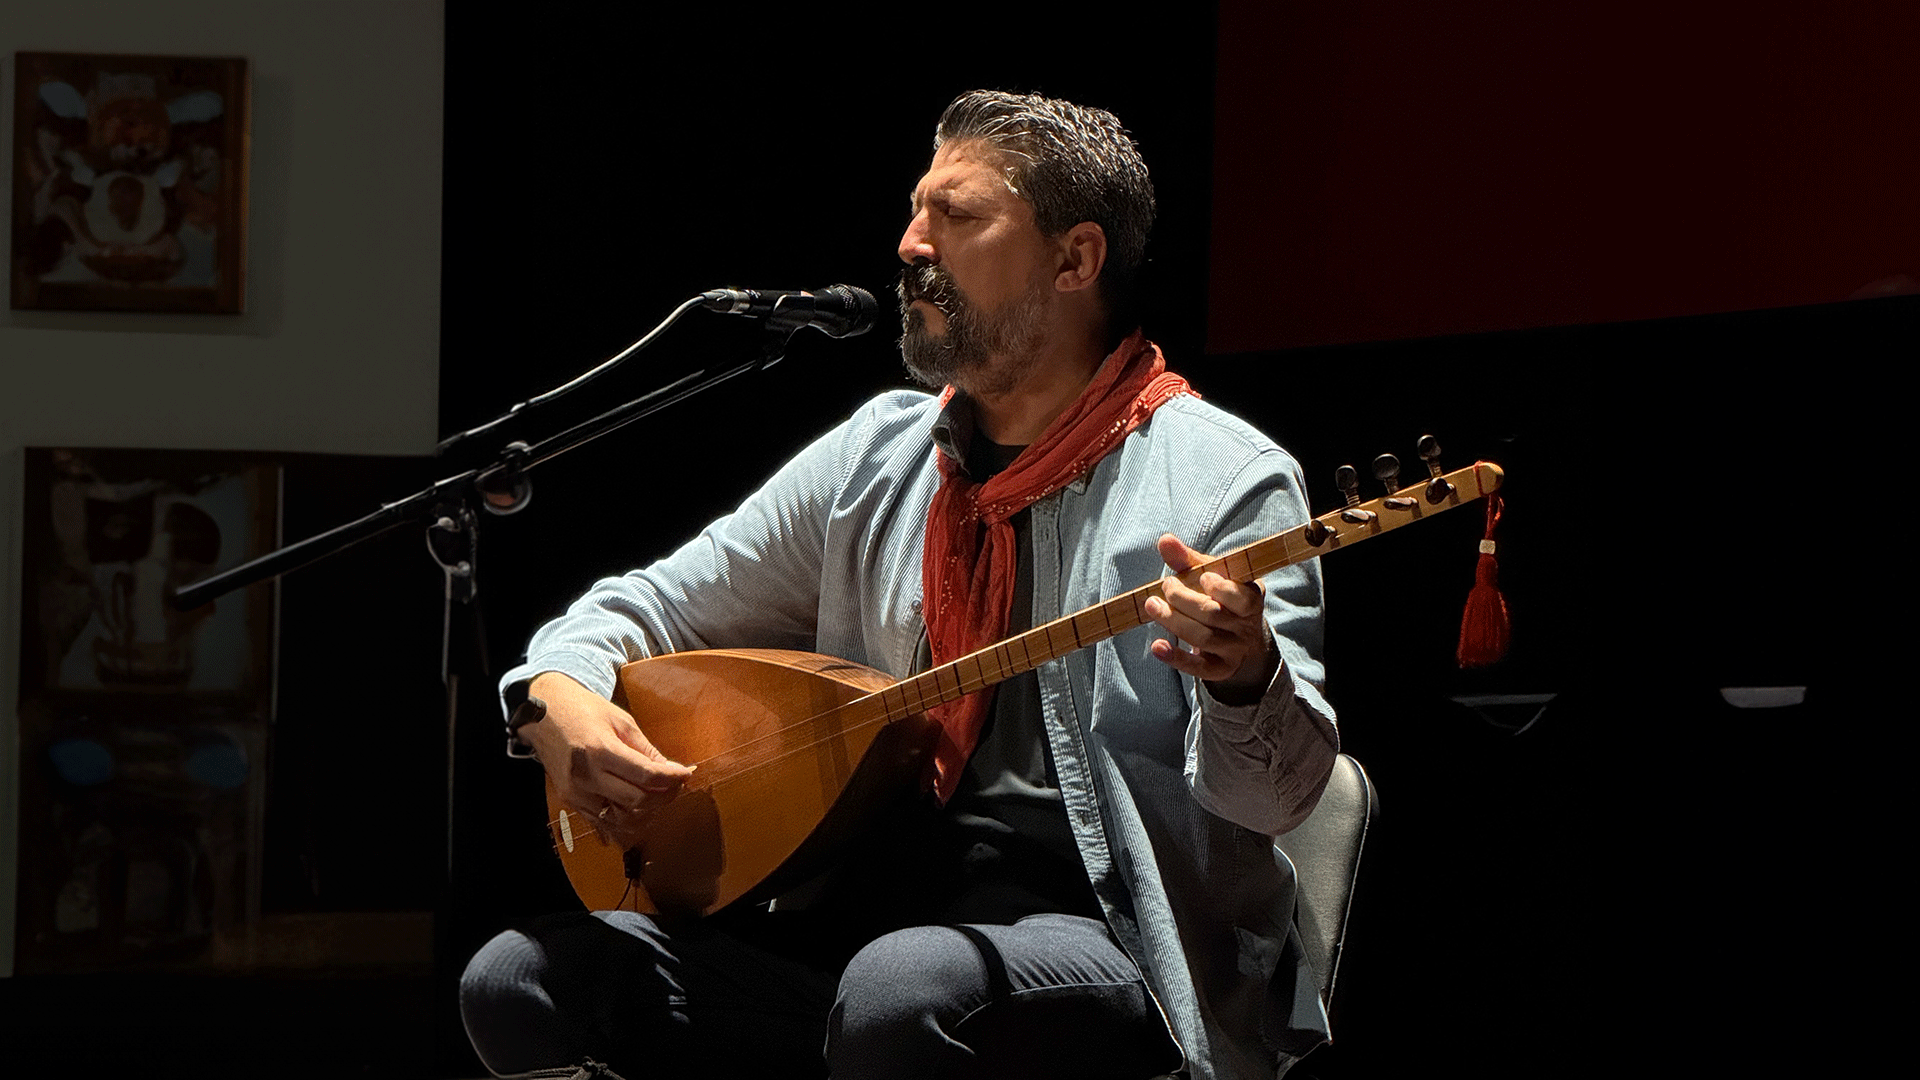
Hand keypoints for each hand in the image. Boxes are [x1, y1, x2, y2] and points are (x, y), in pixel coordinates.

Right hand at [522, 671, 692, 838]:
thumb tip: (671, 770)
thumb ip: (646, 749)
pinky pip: (604, 823)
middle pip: (638, 801)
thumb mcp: (620, 720)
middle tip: (676, 785)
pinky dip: (626, 821)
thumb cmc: (583, 710)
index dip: (673, 778)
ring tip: (659, 797)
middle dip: (665, 796)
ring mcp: (577, 793)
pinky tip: (639, 809)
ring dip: (647, 813)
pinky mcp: (571, 802)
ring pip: (622, 819)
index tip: (685, 774)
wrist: (542, 715)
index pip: (647, 775)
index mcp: (600, 750)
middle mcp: (587, 776)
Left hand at [1144, 534, 1277, 704]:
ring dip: (1173, 621)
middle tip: (1167, 586)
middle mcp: (1246, 626)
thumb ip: (1188, 559)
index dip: (1223, 589)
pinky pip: (1200, 668)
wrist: (1240, 636)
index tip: (1203, 577)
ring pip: (1203, 638)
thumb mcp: (1211, 575)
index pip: (1242, 598)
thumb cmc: (1221, 596)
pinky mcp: (1220, 669)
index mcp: (1250, 599)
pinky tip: (1157, 647)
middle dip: (1184, 600)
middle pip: (1214, 615)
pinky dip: (1177, 658)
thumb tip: (1165, 540)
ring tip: (1152, 605)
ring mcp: (1234, 650)